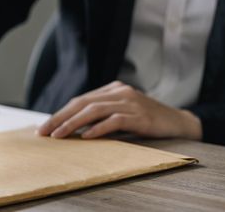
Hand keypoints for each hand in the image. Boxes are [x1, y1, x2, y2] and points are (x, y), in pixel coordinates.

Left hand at [37, 81, 202, 139]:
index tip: (44, 127)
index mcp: (112, 89)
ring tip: (59, 135)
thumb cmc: (147, 121)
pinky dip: (99, 128)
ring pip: (94, 110)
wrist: (180, 123)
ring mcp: (130, 102)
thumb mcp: (121, 114)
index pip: (80, 100)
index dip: (60, 113)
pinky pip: (114, 120)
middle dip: (60, 118)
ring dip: (73, 124)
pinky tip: (87, 136)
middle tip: (44, 131)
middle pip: (82, 103)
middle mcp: (119, 92)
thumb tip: (70, 129)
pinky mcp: (140, 115)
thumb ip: (101, 116)